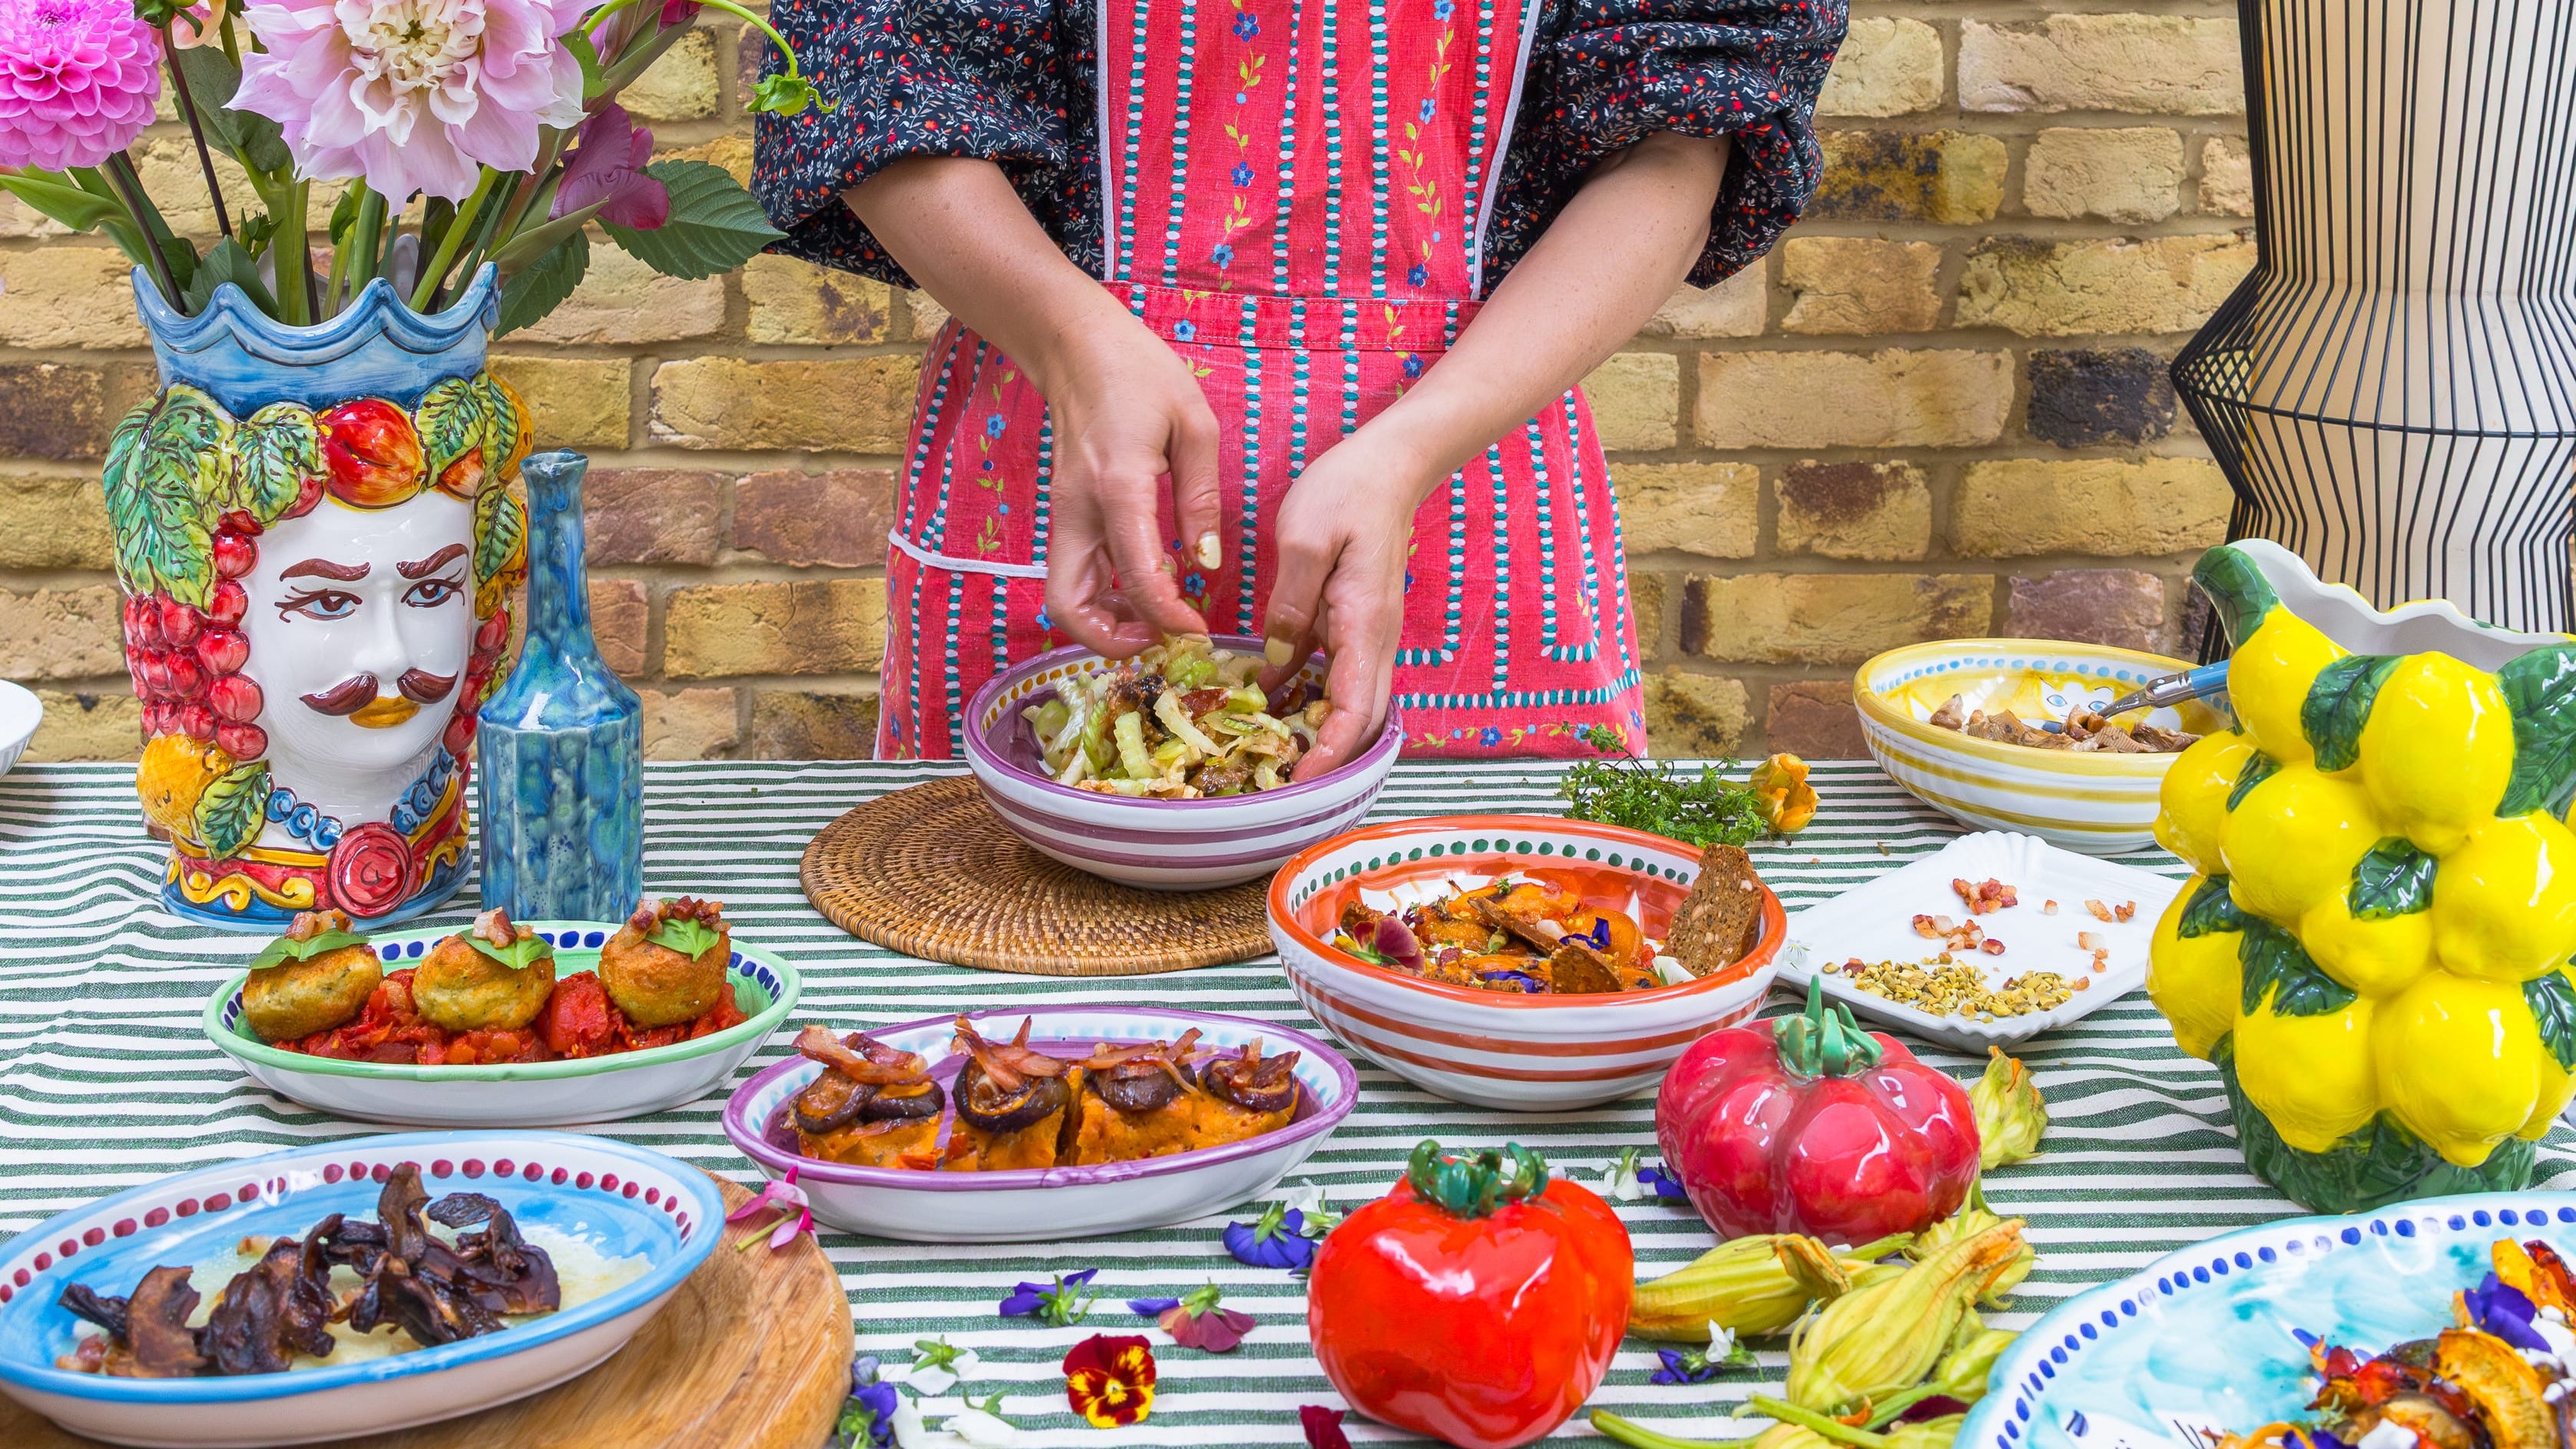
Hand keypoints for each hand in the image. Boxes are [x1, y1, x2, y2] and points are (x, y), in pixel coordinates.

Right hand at [1030, 312, 1224, 655]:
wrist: (1076, 346)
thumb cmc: (1139, 374)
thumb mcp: (1194, 425)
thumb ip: (1201, 498)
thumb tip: (1205, 564)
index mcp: (1118, 485)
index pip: (1135, 575)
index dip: (1167, 617)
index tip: (1198, 630)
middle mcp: (1078, 510)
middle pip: (1069, 606)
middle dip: (1113, 640)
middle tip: (1162, 638)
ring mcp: (1064, 515)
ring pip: (1064, 597)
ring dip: (1104, 623)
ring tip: (1156, 619)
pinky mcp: (1064, 516)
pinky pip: (1073, 574)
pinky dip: (1101, 597)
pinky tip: (1141, 588)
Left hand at [1260, 432, 1437, 779]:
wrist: (1389, 463)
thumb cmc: (1349, 491)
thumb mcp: (1306, 542)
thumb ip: (1291, 605)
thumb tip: (1279, 661)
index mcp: (1366, 625)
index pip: (1355, 710)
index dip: (1329, 752)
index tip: (1296, 780)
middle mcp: (1375, 640)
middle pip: (1361, 720)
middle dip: (1326, 757)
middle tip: (1276, 780)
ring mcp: (1367, 633)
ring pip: (1351, 702)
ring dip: (1319, 732)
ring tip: (1269, 753)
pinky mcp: (1354, 622)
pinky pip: (1335, 674)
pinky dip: (1309, 696)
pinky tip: (1269, 704)